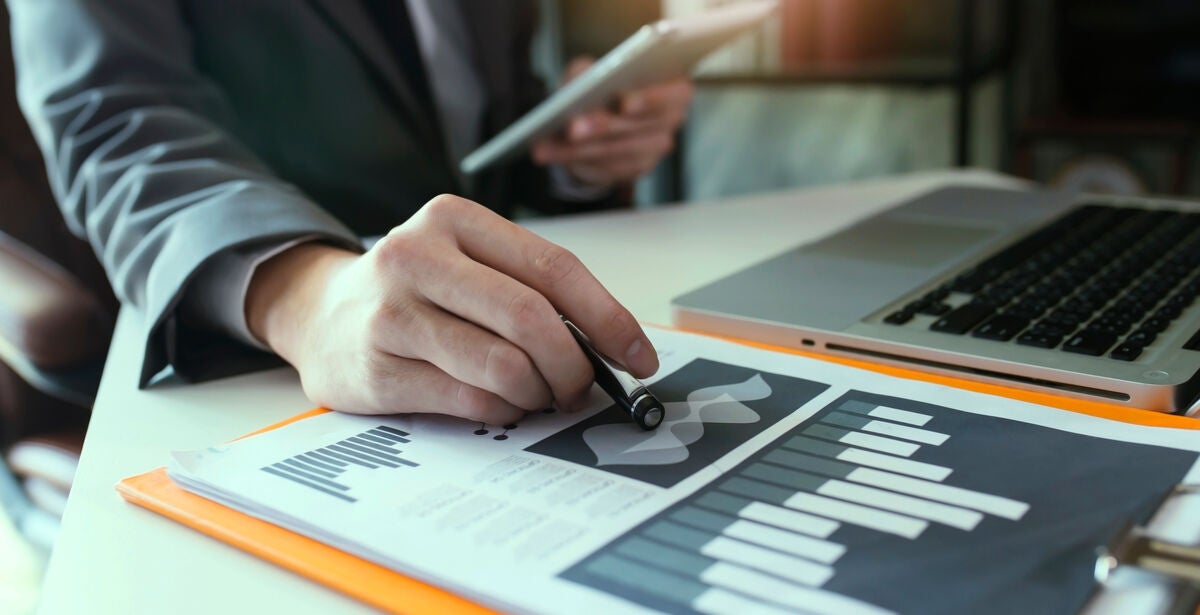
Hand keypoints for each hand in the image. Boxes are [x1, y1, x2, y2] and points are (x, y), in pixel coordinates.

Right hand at [245, 194, 658, 423]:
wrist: (318, 314)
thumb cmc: (414, 292)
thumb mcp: (466, 263)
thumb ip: (529, 289)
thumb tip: (610, 345)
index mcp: (454, 219)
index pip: (554, 268)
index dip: (608, 319)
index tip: (638, 357)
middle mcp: (417, 256)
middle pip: (532, 318)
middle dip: (574, 366)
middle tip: (582, 388)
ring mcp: (392, 313)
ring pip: (504, 365)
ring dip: (538, 393)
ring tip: (537, 395)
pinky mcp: (377, 369)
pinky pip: (470, 398)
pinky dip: (503, 409)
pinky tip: (500, 403)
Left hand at [531, 56, 693, 188]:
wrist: (600, 119)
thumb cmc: (602, 86)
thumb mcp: (592, 70)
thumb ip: (589, 69)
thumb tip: (582, 80)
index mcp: (673, 88)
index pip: (676, 94)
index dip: (651, 99)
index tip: (625, 102)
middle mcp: (670, 120)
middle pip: (640, 127)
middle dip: (604, 127)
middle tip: (574, 127)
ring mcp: (655, 149)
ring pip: (617, 150)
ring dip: (580, 148)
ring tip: (547, 144)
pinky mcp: (636, 169)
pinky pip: (605, 167)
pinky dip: (572, 159)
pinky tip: (549, 153)